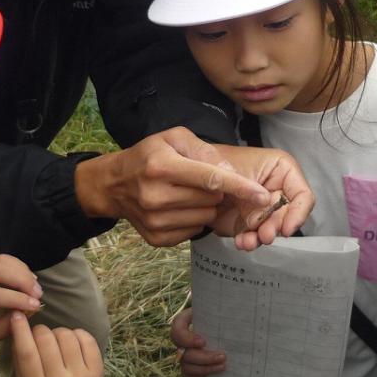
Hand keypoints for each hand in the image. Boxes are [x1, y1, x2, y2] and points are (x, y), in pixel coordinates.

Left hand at [0, 255, 41, 355]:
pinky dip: (18, 266)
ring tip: (35, 287)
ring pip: (0, 260)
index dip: (17, 299)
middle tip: (38, 294)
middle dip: (22, 280)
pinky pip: (1, 258)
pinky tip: (28, 278)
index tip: (36, 306)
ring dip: (22, 271)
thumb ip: (6, 327)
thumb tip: (29, 310)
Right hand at [11, 316, 102, 376]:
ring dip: (58, 332)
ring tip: (55, 342)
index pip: (27, 353)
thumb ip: (20, 358)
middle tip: (38, 336)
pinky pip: (86, 339)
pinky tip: (71, 341)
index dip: (21, 330)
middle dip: (39, 331)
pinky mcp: (98, 372)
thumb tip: (18, 322)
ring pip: (67, 336)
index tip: (16, 315)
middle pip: (47, 341)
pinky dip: (76, 334)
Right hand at [74, 127, 272, 245]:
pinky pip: (194, 231)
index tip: (262, 194)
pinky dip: (194, 219)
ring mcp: (154, 221)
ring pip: (205, 217)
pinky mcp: (156, 239)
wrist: (114, 184)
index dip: (240, 187)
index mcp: (162, 166)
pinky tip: (179, 207)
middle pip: (211, 199)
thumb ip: (205, 150)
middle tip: (201, 180)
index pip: (210, 179)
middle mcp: (156, 196)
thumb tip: (231, 173)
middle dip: (217, 190)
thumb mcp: (174, 138)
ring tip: (187, 193)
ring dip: (206, 205)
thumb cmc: (150, 155)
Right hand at [170, 307, 225, 376]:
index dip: (186, 339)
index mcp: (185, 321)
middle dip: (204, 357)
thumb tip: (228, 307)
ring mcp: (184, 354)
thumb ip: (218, 309)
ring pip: (186, 366)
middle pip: (184, 353)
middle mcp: (181, 339)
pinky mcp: (189, 366)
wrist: (223, 328)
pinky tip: (212, 375)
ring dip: (204, 369)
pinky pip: (187, 376)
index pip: (177, 330)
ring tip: (223, 366)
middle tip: (223, 356)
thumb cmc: (221, 315)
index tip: (203, 342)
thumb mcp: (217, 309)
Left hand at [205, 143, 313, 249]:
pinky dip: (249, 242)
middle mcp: (276, 190)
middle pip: (289, 215)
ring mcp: (263, 208)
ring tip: (248, 241)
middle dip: (276, 228)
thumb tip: (265, 201)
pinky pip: (256, 237)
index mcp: (281, 170)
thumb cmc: (212, 161)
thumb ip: (246, 183)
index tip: (286, 229)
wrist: (191, 177)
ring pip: (273, 229)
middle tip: (264, 235)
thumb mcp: (229, 166)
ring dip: (262, 238)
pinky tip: (241, 242)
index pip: (302, 194)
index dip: (298, 213)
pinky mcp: (249, 222)